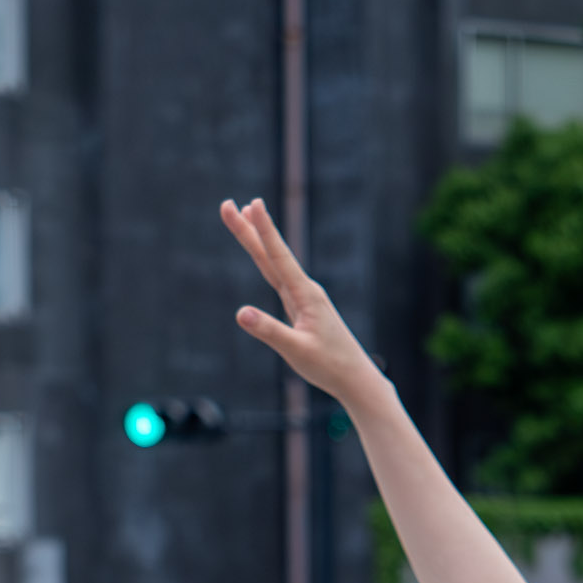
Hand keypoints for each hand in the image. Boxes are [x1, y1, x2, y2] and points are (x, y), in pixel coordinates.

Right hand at [221, 198, 383, 406]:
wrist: (356, 378)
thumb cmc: (330, 366)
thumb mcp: (297, 351)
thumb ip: (269, 331)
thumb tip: (241, 313)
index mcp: (306, 295)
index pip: (279, 257)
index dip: (265, 230)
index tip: (252, 204)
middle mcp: (305, 291)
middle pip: (271, 255)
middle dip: (249, 229)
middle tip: (227, 205)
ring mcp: (304, 299)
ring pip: (274, 264)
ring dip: (258, 240)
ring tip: (243, 215)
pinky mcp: (303, 309)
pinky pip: (280, 279)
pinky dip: (268, 263)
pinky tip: (265, 257)